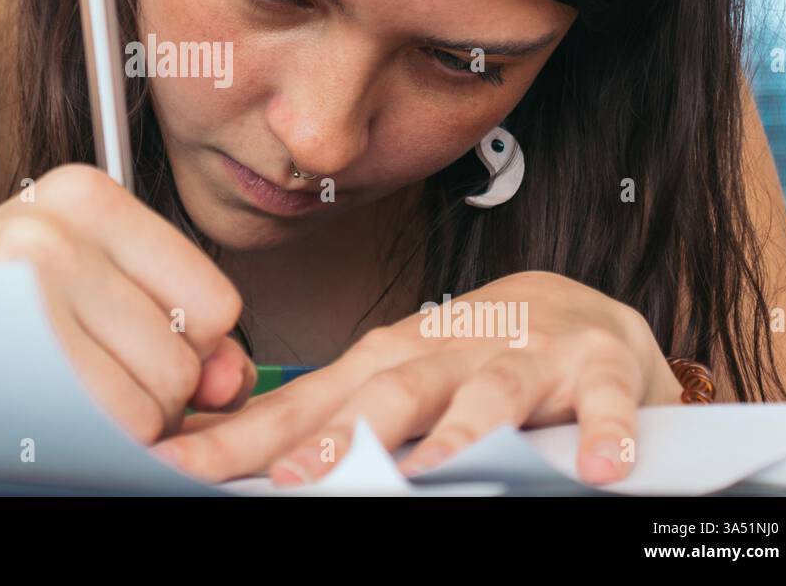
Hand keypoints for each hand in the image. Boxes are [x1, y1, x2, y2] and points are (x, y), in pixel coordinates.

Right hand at [0, 164, 254, 442]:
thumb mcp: (84, 293)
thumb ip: (177, 328)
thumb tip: (230, 377)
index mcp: (88, 195)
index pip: (215, 302)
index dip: (185, 351)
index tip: (127, 352)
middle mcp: (60, 222)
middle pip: (187, 359)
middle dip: (149, 393)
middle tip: (78, 376)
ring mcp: (29, 276)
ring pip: (156, 397)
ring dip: (117, 420)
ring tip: (54, 389)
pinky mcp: (8, 339)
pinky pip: (111, 423)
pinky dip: (91, 441)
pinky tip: (39, 410)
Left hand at [151, 270, 682, 484]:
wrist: (576, 307)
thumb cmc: (468, 354)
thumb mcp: (394, 379)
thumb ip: (330, 417)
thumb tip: (244, 457)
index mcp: (385, 359)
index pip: (302, 403)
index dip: (243, 437)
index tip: (182, 463)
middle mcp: (445, 351)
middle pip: (387, 392)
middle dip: (341, 434)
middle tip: (297, 477)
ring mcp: (520, 357)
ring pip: (486, 393)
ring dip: (459, 431)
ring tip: (433, 473)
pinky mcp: (597, 369)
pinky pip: (603, 403)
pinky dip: (603, 431)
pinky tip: (597, 468)